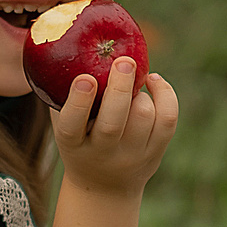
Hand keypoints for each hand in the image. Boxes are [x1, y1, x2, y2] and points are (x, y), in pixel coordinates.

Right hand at [48, 57, 176, 197]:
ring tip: (132, 77)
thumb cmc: (80, 139)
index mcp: (73, 145)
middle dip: (119, 89)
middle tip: (123, 61)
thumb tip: (59, 39)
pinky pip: (167, 119)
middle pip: (113, 123)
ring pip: (143, 116)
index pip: (71, 126)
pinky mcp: (156, 152)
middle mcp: (102, 153)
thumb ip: (61, 92)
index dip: (79, 102)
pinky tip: (153, 82)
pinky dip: (164, 94)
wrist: (103, 187)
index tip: (86, 78)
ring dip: (139, 91)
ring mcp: (132, 155)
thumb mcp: (64, 122)